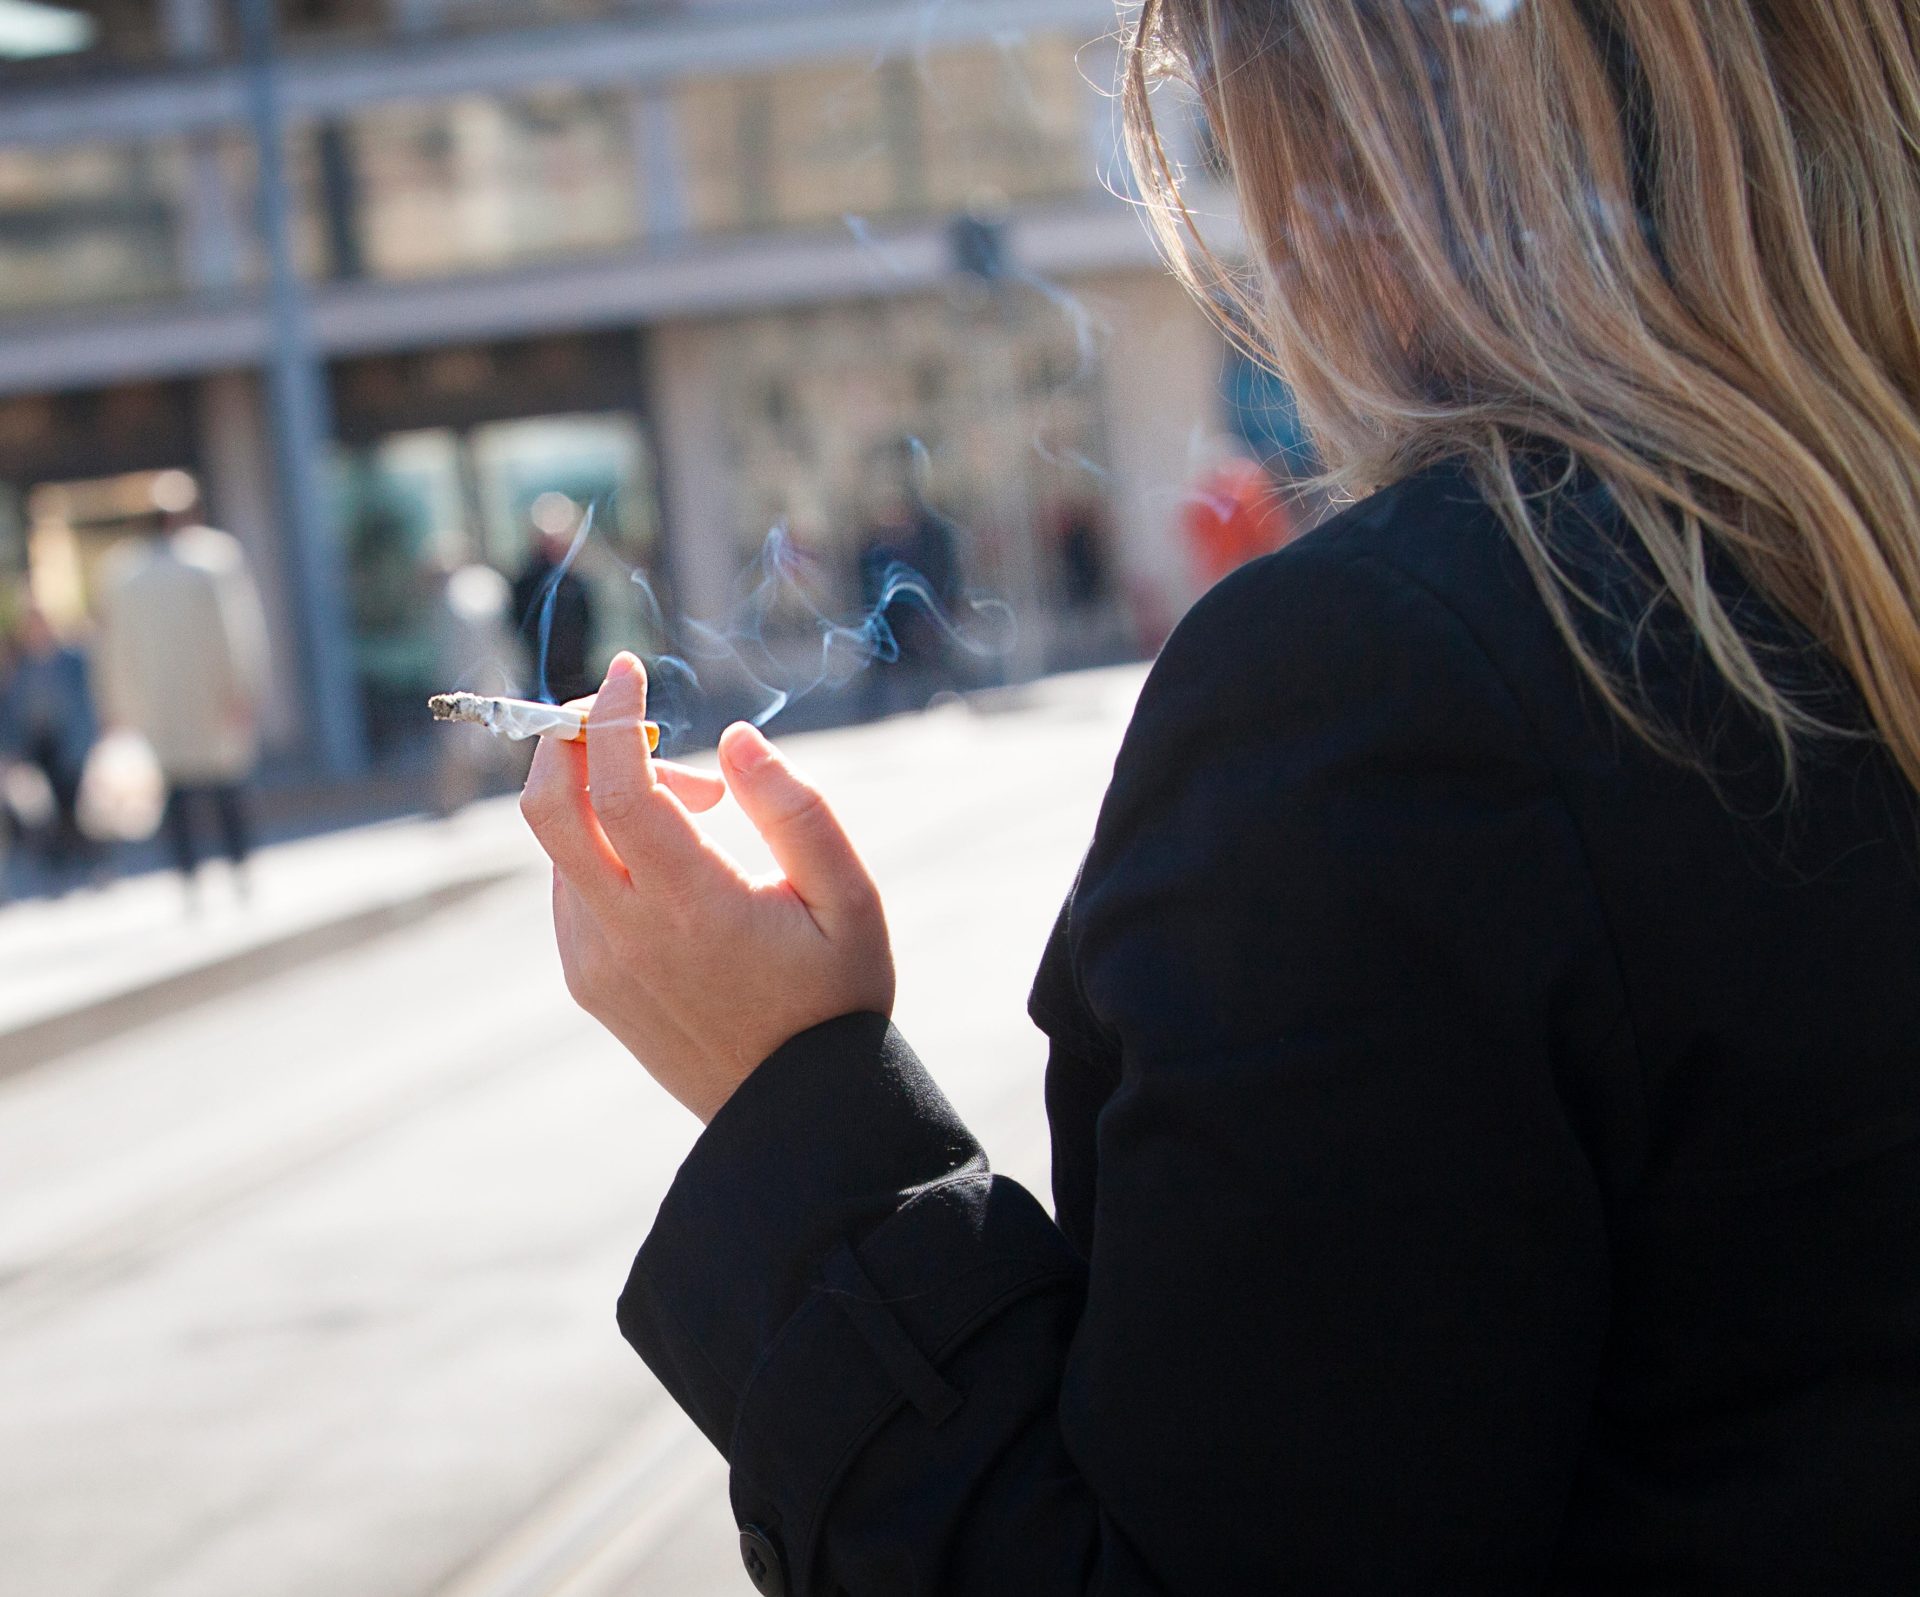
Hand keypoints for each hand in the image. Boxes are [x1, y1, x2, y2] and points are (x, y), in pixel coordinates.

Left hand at [519, 653, 895, 1122]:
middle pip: (548, 806)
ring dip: (606, 795)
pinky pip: (567, 886)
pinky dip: (600, 844)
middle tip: (628, 713)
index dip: (614, 714)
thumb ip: (797, 810)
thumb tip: (735, 737)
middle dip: (570, 737)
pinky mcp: (586, 979)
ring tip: (702, 813)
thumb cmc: (835, 998)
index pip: (618, 787)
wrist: (794, 1112)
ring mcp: (593, 960)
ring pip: (559, 843)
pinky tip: (673, 863)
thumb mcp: (849, 899)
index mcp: (691, 907)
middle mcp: (624, 934)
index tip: (630, 668)